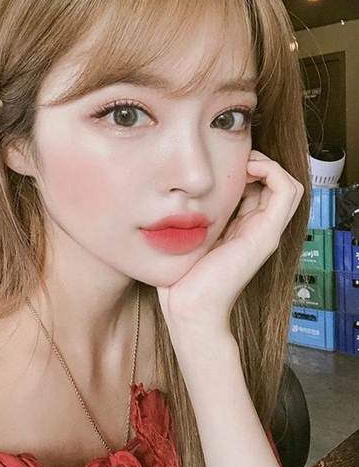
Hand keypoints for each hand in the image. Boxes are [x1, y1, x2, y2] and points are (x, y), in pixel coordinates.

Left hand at [156, 150, 303, 337]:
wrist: (187, 308)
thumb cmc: (181, 277)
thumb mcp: (187, 235)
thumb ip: (192, 216)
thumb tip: (178, 192)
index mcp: (242, 229)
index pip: (259, 188)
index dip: (247, 167)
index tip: (223, 161)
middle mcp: (258, 229)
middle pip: (275, 184)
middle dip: (258, 161)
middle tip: (234, 158)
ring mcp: (266, 233)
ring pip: (288, 185)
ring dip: (269, 163)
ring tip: (244, 161)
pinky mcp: (265, 235)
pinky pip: (286, 192)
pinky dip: (273, 171)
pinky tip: (249, 168)